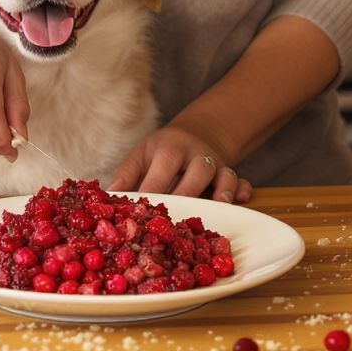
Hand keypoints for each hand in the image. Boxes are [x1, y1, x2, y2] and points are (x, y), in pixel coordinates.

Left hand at [108, 125, 252, 200]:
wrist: (194, 135)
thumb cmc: (160, 152)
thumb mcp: (141, 154)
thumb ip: (127, 175)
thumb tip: (108, 197)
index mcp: (169, 148)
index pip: (162, 168)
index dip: (154, 189)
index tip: (144, 210)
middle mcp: (195, 154)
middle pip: (196, 170)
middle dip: (189, 192)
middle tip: (178, 216)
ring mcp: (215, 164)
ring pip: (224, 174)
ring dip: (223, 190)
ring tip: (219, 204)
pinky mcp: (230, 173)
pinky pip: (242, 180)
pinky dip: (243, 189)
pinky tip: (242, 199)